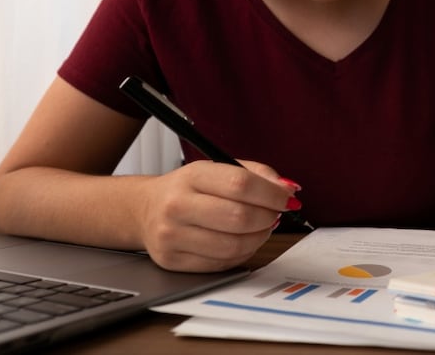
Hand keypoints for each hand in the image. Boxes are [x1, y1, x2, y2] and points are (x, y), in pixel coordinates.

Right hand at [135, 159, 296, 271]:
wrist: (145, 209)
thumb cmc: (188, 189)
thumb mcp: (217, 169)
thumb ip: (256, 174)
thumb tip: (289, 190)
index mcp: (191, 176)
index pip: (240, 184)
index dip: (272, 194)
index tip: (287, 198)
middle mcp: (177, 205)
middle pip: (239, 218)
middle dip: (268, 218)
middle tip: (276, 214)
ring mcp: (172, 236)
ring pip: (233, 246)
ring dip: (259, 238)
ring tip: (261, 227)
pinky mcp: (172, 261)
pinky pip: (221, 264)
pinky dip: (242, 254)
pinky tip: (242, 241)